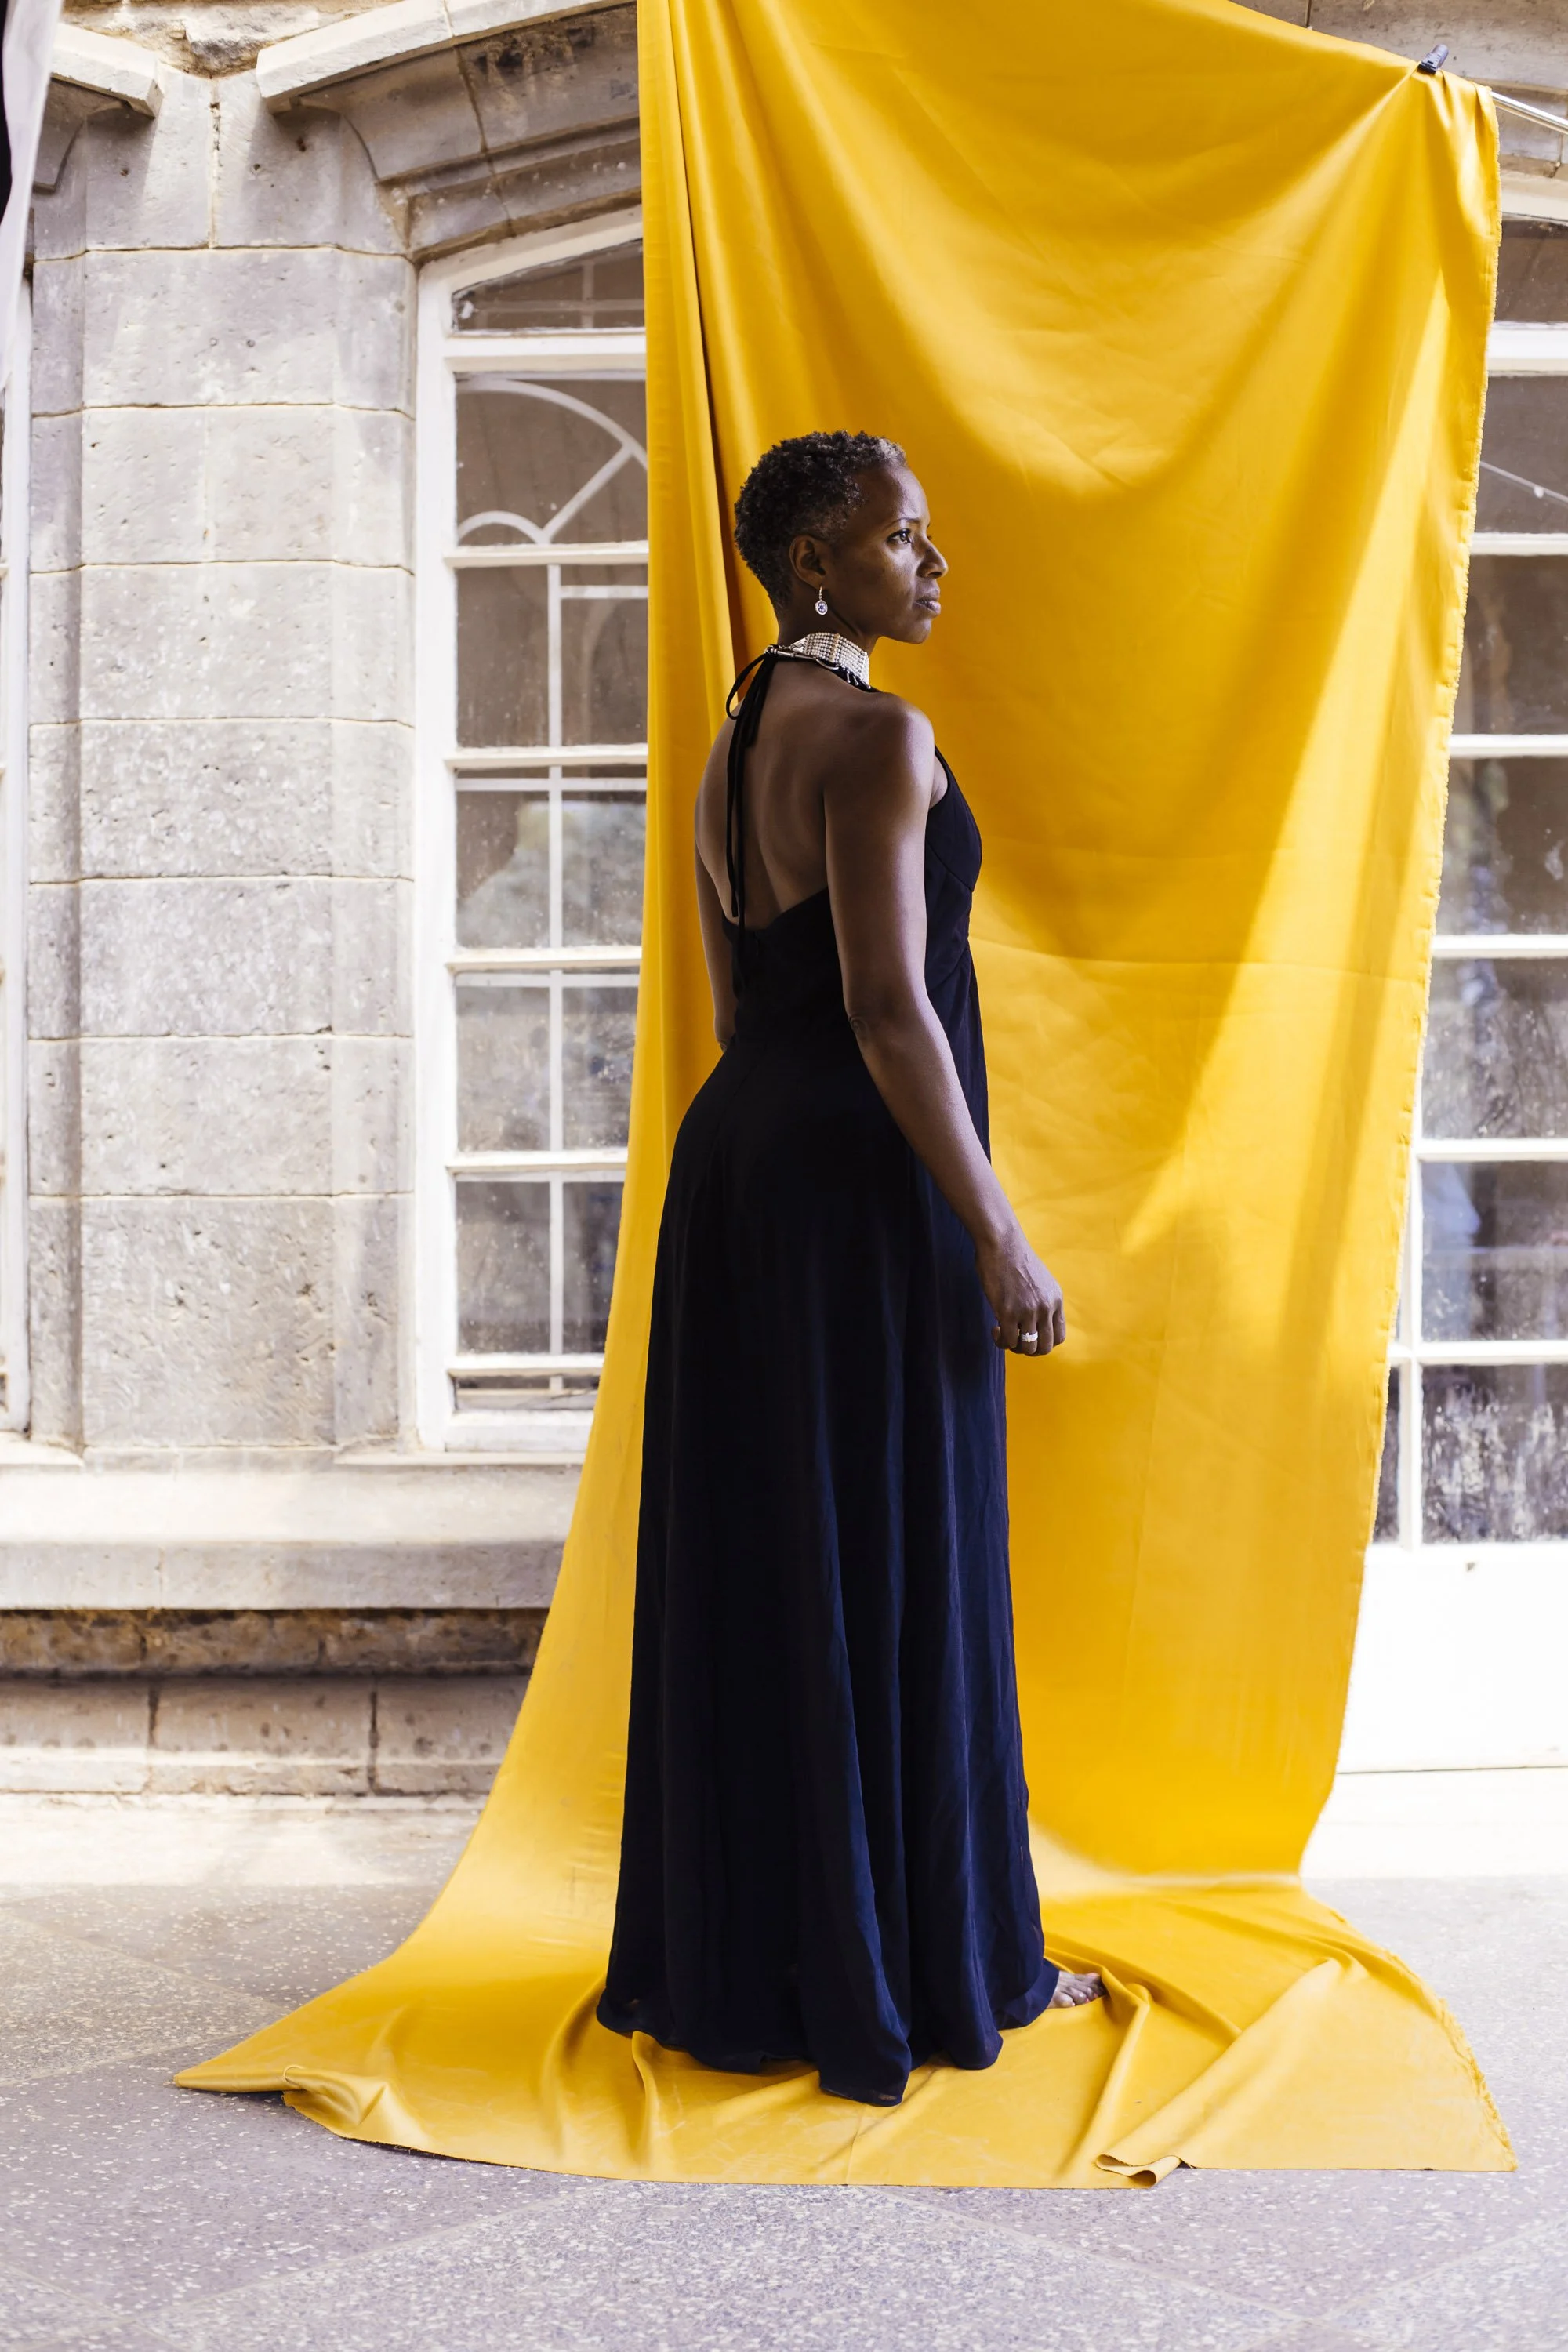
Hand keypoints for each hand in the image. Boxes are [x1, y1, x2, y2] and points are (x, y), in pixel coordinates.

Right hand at [975, 1225, 1065, 1355]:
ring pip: (1027, 1347)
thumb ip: (1042, 1300)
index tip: (1030, 1336)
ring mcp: (1028, 1311)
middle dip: (1029, 1350)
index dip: (1044, 1342)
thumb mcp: (1041, 1281)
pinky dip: (1001, 1341)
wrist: (1002, 1243)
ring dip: (1014, 1347)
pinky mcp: (1009, 1312)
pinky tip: (995, 1328)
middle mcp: (1046, 1307)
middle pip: (1044, 1347)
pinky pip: (1008, 1341)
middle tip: (1016, 1340)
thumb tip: (1035, 1321)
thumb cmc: (1015, 1259)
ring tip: (1004, 1334)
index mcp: (1056, 1299)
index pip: (1059, 1336)